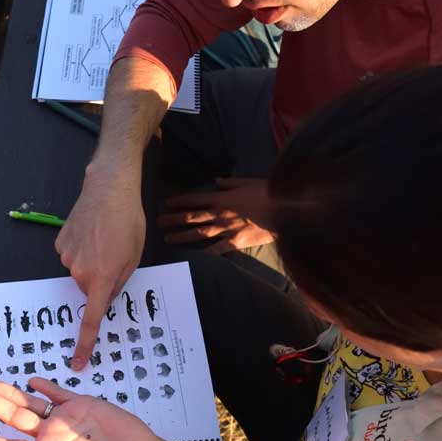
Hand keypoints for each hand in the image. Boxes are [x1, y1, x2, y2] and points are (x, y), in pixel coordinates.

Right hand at [56, 163, 144, 368]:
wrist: (109, 188)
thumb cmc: (128, 222)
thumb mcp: (134, 256)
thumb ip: (119, 282)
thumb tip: (106, 298)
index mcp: (102, 277)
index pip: (91, 318)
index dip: (85, 343)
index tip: (78, 362)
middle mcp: (80, 271)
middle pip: (90, 289)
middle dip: (102, 280)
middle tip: (116, 255)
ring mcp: (66, 257)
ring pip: (81, 272)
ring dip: (93, 262)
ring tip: (105, 237)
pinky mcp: (59, 243)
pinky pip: (72, 256)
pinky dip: (82, 249)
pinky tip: (92, 231)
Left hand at [159, 177, 274, 254]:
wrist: (282, 210)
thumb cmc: (266, 193)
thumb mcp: (246, 182)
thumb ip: (229, 183)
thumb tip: (215, 182)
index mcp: (221, 198)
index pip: (194, 199)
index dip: (178, 201)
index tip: (165, 203)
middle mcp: (219, 214)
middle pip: (191, 217)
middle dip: (173, 219)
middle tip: (158, 222)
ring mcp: (226, 230)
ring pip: (198, 234)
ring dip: (181, 236)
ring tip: (168, 238)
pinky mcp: (235, 243)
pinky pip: (217, 250)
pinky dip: (205, 255)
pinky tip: (194, 259)